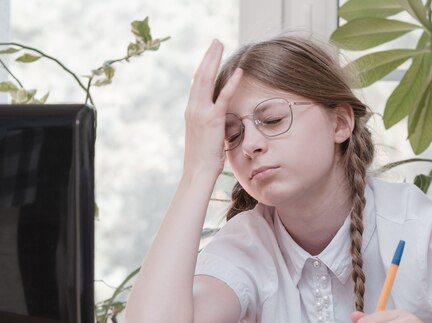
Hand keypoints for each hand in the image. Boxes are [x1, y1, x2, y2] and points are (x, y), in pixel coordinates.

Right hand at [183, 39, 242, 178]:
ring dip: (214, 60)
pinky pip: (223, 97)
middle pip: (200, 75)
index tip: (210, 54)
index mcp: (192, 111)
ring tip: (220, 44)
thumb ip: (212, 123)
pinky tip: (239, 71)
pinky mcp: (213, 120)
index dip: (204, 67)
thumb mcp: (207, 136)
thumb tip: (221, 119)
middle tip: (215, 41)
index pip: (197, 83)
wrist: (198, 172)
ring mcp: (201, 113)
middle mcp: (193, 108)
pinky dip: (231, 83)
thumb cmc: (204, 160)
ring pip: (207, 79)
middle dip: (208, 56)